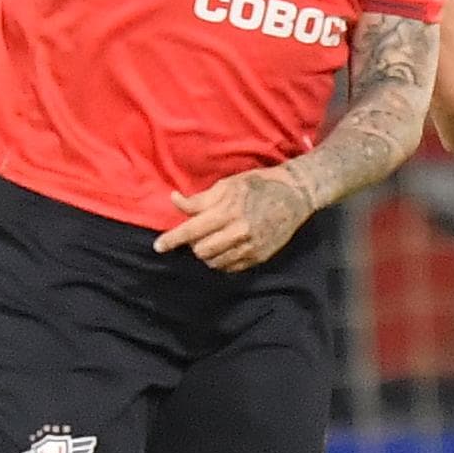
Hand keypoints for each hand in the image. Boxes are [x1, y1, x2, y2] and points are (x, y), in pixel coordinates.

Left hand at [155, 167, 312, 271]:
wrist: (295, 195)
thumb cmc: (257, 185)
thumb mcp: (227, 185)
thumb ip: (200, 199)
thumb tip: (174, 201)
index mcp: (227, 211)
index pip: (191, 231)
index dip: (172, 240)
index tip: (158, 247)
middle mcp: (238, 232)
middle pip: (201, 251)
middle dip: (194, 245)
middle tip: (198, 234)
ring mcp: (250, 247)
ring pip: (214, 262)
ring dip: (207, 254)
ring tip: (212, 240)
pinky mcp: (259, 257)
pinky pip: (230, 268)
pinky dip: (222, 261)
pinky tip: (225, 248)